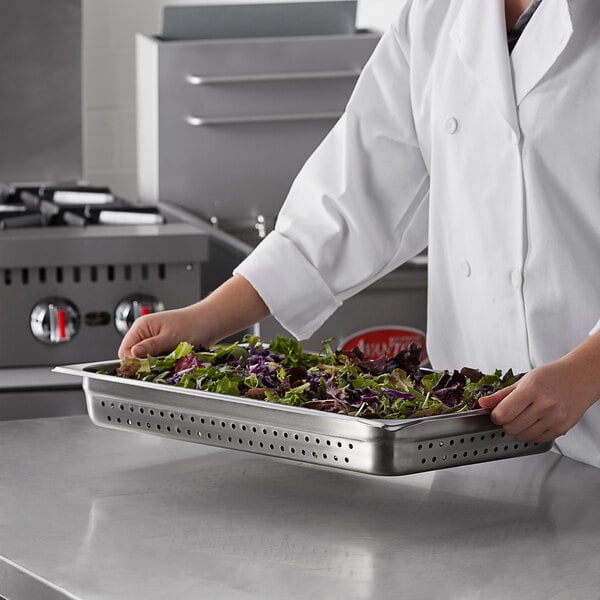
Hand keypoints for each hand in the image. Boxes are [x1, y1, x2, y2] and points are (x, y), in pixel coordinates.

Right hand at [117, 274, 270, 359]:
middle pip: (134, 357)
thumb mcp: (170, 337)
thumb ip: (150, 347)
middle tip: (160, 364)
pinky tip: (173, 360)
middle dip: (145, 364)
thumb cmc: (193, 324)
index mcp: (141, 327)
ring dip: (156, 364)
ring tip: (170, 359)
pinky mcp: (162, 348)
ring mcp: (153, 341)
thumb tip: (133, 354)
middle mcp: (145, 334)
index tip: (145, 368)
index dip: (133, 362)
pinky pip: (156, 361)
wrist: (210, 322)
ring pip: (145, 361)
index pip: (125, 351)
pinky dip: (163, 363)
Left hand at [478, 358, 597, 443]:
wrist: (580, 378)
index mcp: (531, 390)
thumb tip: (482, 403)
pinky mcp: (561, 428)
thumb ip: (501, 394)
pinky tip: (532, 423)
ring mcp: (554, 418)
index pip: (504, 413)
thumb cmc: (552, 376)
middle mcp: (544, 405)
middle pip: (511, 427)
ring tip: (521, 418)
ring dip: (517, 430)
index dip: (495, 416)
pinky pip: (537, 440)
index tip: (496, 413)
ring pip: (523, 436)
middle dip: (505, 424)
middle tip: (508, 416)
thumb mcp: (524, 380)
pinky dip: (530, 435)